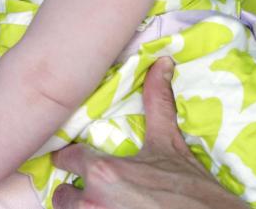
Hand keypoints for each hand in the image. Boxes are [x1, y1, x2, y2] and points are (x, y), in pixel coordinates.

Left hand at [51, 58, 248, 208]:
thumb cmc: (194, 191)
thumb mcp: (171, 146)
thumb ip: (158, 104)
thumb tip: (161, 62)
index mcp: (104, 173)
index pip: (66, 160)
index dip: (71, 159)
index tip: (77, 160)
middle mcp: (93, 203)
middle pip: (61, 197)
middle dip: (75, 193)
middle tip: (93, 191)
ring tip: (105, 205)